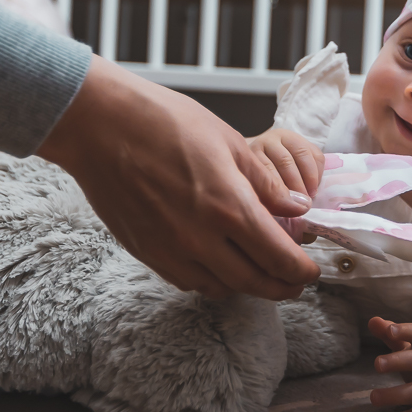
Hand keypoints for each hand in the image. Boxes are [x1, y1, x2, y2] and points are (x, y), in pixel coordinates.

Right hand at [37, 55, 320, 300]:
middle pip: (254, 283)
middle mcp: (201, 239)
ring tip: (261, 271)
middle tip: (295, 282)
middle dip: (282, 286)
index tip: (311, 270)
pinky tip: (221, 263)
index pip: (279, 258)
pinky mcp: (148, 254)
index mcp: (228, 207)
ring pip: (222, 288)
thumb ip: (266, 183)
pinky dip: (214, 280)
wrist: (100, 126)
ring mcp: (171, 251)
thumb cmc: (165, 123)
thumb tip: (297, 208)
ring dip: (248, 285)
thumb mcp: (229, 143)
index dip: (302, 271)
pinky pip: (190, 282)